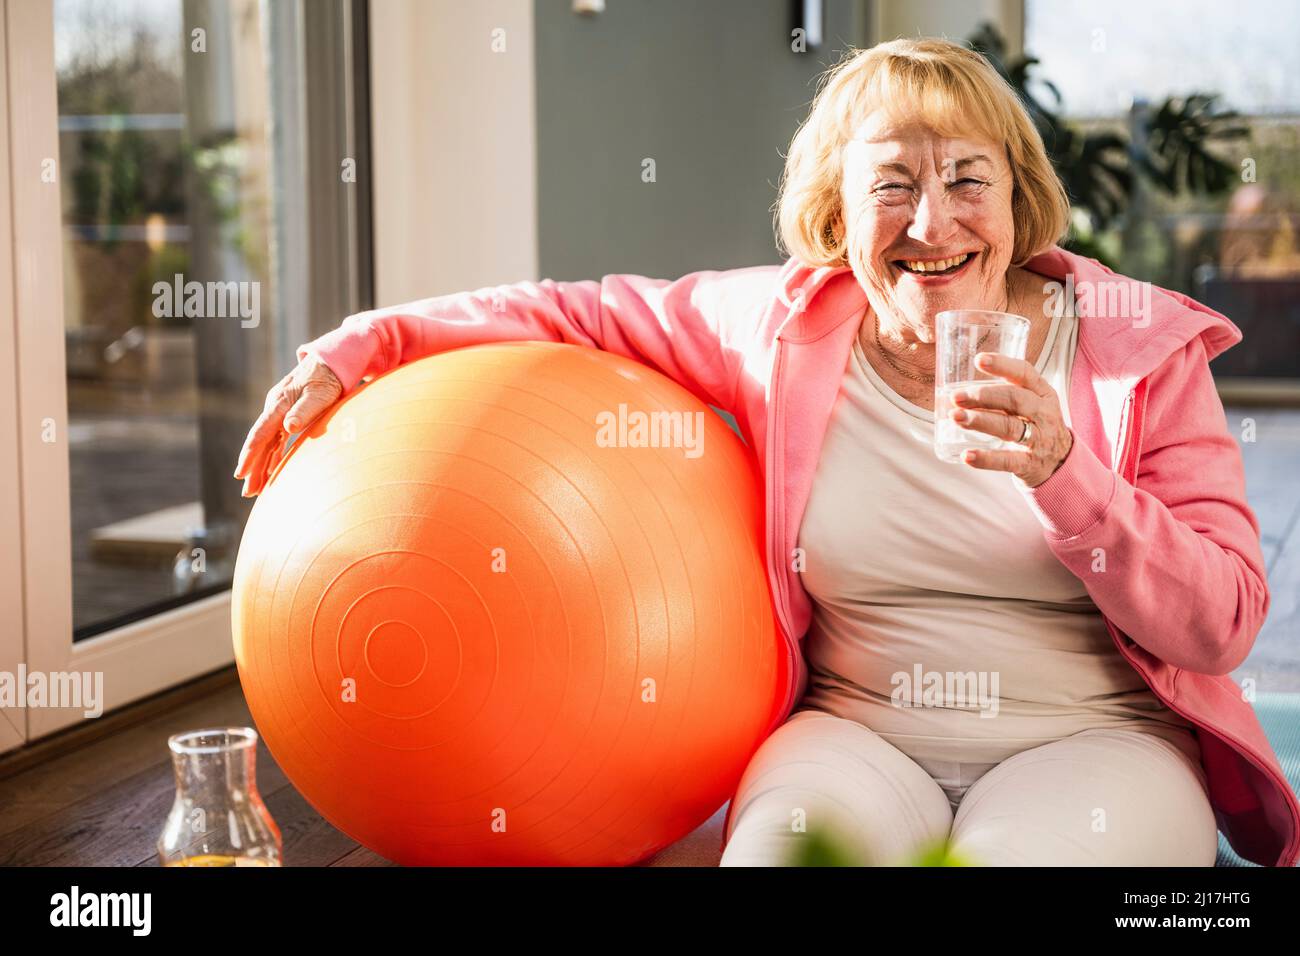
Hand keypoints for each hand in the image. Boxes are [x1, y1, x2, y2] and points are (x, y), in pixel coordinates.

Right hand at [233, 354, 342, 496]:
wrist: (330, 362)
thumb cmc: (328, 378)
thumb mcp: (320, 394)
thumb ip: (305, 410)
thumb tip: (288, 427)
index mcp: (279, 404)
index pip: (261, 433)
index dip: (250, 454)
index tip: (241, 472)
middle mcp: (275, 409)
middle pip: (260, 443)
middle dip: (252, 468)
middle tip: (247, 492)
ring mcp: (280, 413)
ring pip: (267, 444)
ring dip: (261, 466)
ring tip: (255, 489)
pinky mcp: (287, 416)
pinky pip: (276, 440)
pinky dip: (272, 456)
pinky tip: (270, 471)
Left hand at [947, 352, 1073, 488]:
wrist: (1061, 463)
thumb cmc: (1036, 426)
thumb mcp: (1031, 405)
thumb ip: (1003, 395)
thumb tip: (957, 393)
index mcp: (1043, 394)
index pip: (1025, 373)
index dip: (1003, 365)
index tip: (979, 360)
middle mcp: (1043, 414)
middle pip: (1015, 399)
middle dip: (983, 396)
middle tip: (956, 396)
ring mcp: (1038, 439)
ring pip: (1009, 427)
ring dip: (980, 421)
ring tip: (955, 417)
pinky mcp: (1030, 464)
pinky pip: (1007, 461)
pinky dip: (986, 459)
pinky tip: (967, 455)